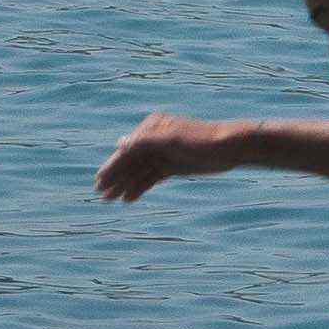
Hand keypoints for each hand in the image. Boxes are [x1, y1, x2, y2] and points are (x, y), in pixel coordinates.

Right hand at [95, 113, 237, 201]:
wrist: (229, 147)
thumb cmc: (200, 139)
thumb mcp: (170, 139)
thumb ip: (144, 142)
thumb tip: (118, 145)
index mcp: (151, 128)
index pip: (126, 150)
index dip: (112, 166)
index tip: (99, 182)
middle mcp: (154, 140)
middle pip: (130, 162)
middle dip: (115, 178)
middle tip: (101, 196)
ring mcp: (163, 154)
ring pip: (139, 172)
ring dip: (125, 184)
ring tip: (112, 200)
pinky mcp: (172, 166)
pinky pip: (151, 177)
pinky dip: (140, 187)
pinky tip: (129, 198)